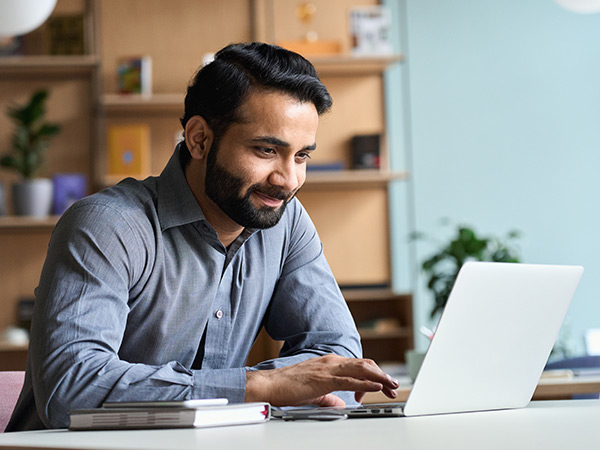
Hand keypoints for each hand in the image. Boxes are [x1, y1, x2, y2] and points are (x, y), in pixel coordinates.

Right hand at [245, 354, 398, 406]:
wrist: (270, 385)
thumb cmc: (288, 387)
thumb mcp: (314, 393)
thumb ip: (329, 397)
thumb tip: (341, 403)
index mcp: (329, 363)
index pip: (358, 366)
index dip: (373, 375)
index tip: (382, 387)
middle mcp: (331, 361)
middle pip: (364, 365)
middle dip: (382, 375)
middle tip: (394, 386)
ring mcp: (328, 368)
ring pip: (361, 369)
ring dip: (379, 378)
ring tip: (391, 385)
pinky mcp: (324, 379)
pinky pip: (350, 380)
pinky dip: (366, 383)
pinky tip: (376, 387)